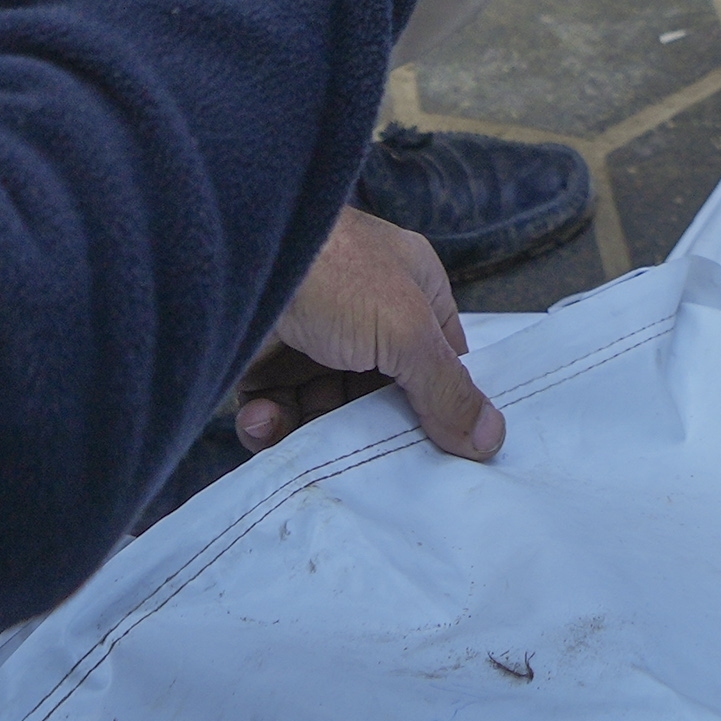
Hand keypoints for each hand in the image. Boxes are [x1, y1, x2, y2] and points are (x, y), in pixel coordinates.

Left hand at [224, 205, 503, 463]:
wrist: (229, 260)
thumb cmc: (332, 274)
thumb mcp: (407, 330)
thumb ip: (446, 388)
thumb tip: (490, 438)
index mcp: (409, 288)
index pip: (440, 359)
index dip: (442, 405)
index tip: (444, 453)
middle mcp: (361, 313)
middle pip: (381, 395)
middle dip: (371, 430)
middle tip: (366, 461)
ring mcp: (310, 337)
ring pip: (326, 410)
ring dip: (313, 431)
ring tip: (301, 433)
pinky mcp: (262, 362)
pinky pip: (277, 412)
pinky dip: (270, 425)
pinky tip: (263, 417)